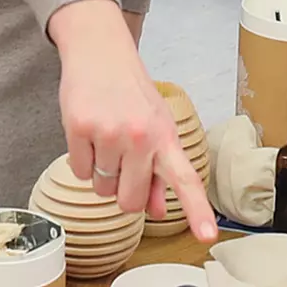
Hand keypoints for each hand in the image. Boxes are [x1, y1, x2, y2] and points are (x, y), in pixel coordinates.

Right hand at [50, 0, 217, 242]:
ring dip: (101, 174)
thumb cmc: (130, 91)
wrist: (100, 51)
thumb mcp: (155, 125)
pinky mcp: (79, 128)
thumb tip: (157, 211)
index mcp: (166, 136)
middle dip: (124, 192)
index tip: (207, 236)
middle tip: (122, 163)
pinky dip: (82, 162)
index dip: (197, 211)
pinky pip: (79, 173)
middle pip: (130, 201)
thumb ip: (158, 171)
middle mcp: (141, 136)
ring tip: (105, 139)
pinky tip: (88, 134)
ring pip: (102, 190)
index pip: (186, 179)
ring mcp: (109, 133)